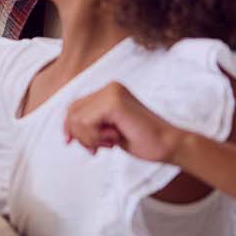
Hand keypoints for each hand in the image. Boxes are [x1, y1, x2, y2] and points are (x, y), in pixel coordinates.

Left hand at [64, 82, 187, 162]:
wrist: (169, 145)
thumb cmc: (142, 140)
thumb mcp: (108, 129)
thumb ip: (90, 124)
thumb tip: (67, 131)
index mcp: (108, 92)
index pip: (74, 107)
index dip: (69, 126)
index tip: (70, 142)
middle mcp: (109, 88)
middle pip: (72, 112)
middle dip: (80, 135)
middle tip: (98, 147)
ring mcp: (112, 93)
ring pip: (77, 119)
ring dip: (90, 138)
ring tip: (110, 142)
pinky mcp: (114, 103)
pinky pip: (86, 123)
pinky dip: (95, 137)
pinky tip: (114, 139)